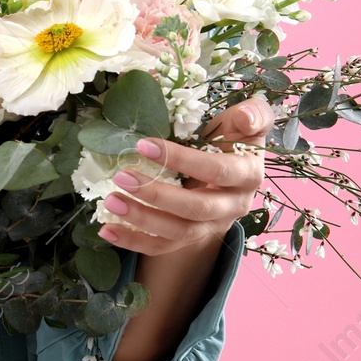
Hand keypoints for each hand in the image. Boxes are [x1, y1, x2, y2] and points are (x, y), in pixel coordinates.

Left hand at [96, 93, 272, 255]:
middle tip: (121, 177)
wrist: (232, 166)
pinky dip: (134, 241)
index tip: (143, 145)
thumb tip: (244, 116)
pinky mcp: (192, 238)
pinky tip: (107, 230)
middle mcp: (234, 206)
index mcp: (248, 174)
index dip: (181, 159)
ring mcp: (212, 226)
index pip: (216, 171)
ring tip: (111, 201)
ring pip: (179, 232)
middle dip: (157, 195)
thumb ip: (254, 113)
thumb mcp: (248, 118)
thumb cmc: (234, 135)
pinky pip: (163, 247)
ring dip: (142, 219)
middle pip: (196, 208)